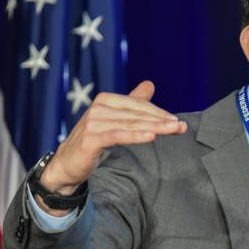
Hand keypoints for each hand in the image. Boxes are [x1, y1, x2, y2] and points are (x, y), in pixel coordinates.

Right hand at [35, 80, 185, 214]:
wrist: (67, 164)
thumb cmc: (93, 140)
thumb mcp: (115, 120)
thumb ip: (133, 103)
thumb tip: (150, 84)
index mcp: (106, 100)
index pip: (139, 105)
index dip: (160, 113)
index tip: (178, 122)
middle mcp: (99, 108)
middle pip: (137, 114)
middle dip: (162, 120)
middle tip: (181, 126)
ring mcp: (93, 122)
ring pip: (131, 124)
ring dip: (155, 127)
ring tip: (173, 130)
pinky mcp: (91, 138)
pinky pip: (118, 136)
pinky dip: (136, 135)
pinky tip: (151, 136)